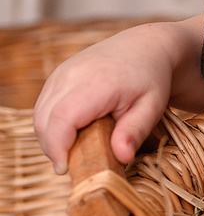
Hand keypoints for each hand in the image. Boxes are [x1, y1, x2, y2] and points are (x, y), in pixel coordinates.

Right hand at [33, 16, 203, 173]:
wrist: (145, 46)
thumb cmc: (151, 78)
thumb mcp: (152, 106)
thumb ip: (135, 132)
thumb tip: (122, 158)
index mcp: (97, 83)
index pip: (62, 119)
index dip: (57, 147)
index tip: (65, 169)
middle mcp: (72, 74)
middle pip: (44, 120)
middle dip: (53, 148)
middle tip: (75, 165)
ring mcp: (61, 72)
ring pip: (39, 114)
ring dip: (50, 138)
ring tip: (75, 150)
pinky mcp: (57, 75)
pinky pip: (43, 105)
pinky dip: (51, 124)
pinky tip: (72, 134)